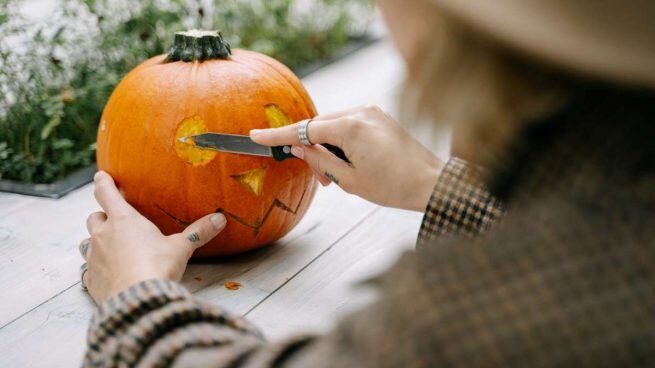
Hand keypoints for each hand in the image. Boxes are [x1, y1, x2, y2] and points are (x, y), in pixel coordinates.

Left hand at [80, 171, 225, 303]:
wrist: (137, 300)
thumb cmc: (158, 267)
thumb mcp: (181, 247)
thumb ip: (198, 232)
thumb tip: (220, 219)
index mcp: (123, 220)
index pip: (106, 193)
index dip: (103, 182)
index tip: (101, 176)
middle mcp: (103, 235)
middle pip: (94, 217)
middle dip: (102, 216)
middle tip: (114, 220)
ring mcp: (93, 257)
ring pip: (86, 242)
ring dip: (95, 241)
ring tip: (108, 246)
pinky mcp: (91, 279)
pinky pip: (87, 269)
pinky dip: (94, 268)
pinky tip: (105, 274)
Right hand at [250, 105, 443, 210]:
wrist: (431, 182)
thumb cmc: (393, 186)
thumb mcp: (349, 180)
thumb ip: (319, 160)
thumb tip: (298, 147)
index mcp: (351, 128)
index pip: (305, 128)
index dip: (279, 135)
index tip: (255, 136)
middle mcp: (361, 112)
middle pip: (320, 126)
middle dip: (313, 149)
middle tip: (321, 179)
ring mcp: (372, 112)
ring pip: (334, 125)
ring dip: (328, 147)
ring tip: (337, 175)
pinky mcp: (380, 116)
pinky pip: (350, 124)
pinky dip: (342, 141)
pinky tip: (349, 162)